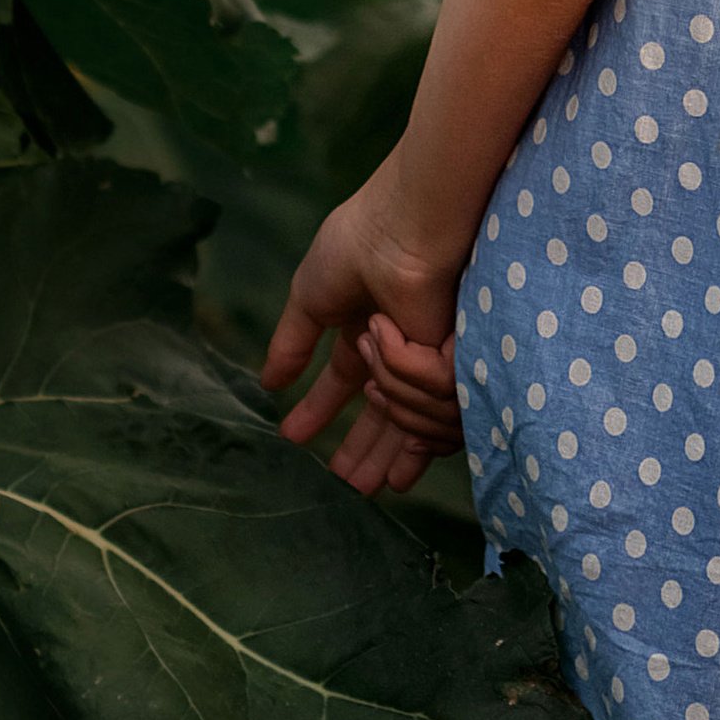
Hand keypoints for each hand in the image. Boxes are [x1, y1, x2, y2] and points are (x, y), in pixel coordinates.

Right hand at [261, 160, 468, 497]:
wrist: (408, 231)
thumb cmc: (358, 247)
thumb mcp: (311, 295)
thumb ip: (292, 341)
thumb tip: (269, 382)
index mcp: (365, 319)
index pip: (345, 376)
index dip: (322, 410)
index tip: (295, 440)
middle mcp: (399, 342)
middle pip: (380, 409)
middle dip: (359, 448)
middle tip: (339, 487)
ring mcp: (427, 353)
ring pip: (409, 418)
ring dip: (384, 452)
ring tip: (361, 487)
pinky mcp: (451, 363)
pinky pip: (433, 412)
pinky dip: (411, 427)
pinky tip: (391, 446)